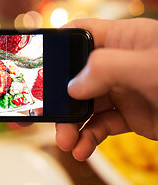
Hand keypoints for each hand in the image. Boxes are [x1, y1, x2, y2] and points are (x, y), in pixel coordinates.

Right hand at [56, 18, 157, 160]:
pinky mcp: (128, 114)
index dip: (56, 48)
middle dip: (60, 100)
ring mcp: (121, 90)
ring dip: (72, 126)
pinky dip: (88, 138)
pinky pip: (100, 125)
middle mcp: (117, 63)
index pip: (79, 35)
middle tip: (51, 119)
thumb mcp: (149, 67)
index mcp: (121, 39)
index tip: (37, 68)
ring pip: (84, 105)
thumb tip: (72, 86)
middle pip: (74, 77)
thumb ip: (105, 67)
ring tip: (67, 143)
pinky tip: (83, 149)